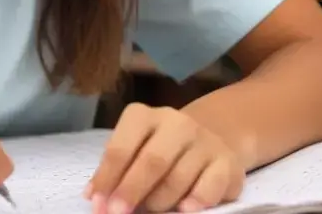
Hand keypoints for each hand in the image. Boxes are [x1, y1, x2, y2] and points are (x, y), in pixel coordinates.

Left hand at [85, 103, 244, 213]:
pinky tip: (184, 210)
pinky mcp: (227, 162)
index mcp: (144, 116)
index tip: (97, 204)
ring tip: (151, 211)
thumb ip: (119, 170)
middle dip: (131, 192)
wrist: (209, 138)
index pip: (121, 147)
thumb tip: (94, 197)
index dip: (107, 178)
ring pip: (178, 179)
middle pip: (151, 161)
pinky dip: (194, 202)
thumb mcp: (135, 150)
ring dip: (160, 203)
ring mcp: (204, 141)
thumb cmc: (160, 150)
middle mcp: (176, 122)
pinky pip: (208, 188)